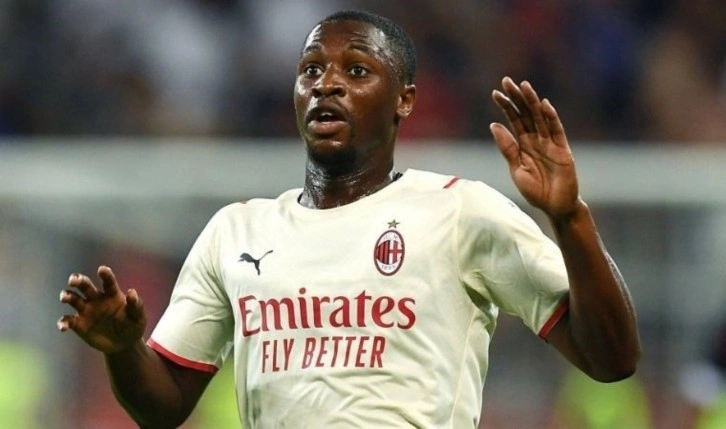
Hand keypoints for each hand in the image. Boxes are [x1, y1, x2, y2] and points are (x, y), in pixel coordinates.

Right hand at [58, 265, 146, 353]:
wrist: (123, 344)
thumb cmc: (133, 326)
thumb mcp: (138, 318)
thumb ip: (136, 305)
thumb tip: (132, 292)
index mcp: (112, 294)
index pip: (108, 282)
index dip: (105, 274)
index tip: (102, 269)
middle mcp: (97, 299)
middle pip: (85, 285)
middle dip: (78, 280)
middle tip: (73, 280)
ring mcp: (86, 310)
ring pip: (73, 299)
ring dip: (67, 296)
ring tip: (65, 298)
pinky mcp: (79, 324)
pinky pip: (67, 320)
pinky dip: (63, 322)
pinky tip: (63, 326)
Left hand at [490, 77, 579, 217]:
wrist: (555, 207)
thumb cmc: (536, 191)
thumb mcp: (516, 169)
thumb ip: (508, 148)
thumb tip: (494, 125)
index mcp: (523, 144)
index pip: (513, 120)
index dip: (505, 106)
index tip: (495, 93)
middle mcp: (537, 140)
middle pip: (526, 114)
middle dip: (517, 98)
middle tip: (507, 81)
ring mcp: (550, 144)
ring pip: (540, 118)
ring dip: (532, 102)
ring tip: (524, 86)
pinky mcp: (563, 151)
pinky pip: (556, 131)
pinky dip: (551, 118)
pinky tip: (544, 105)